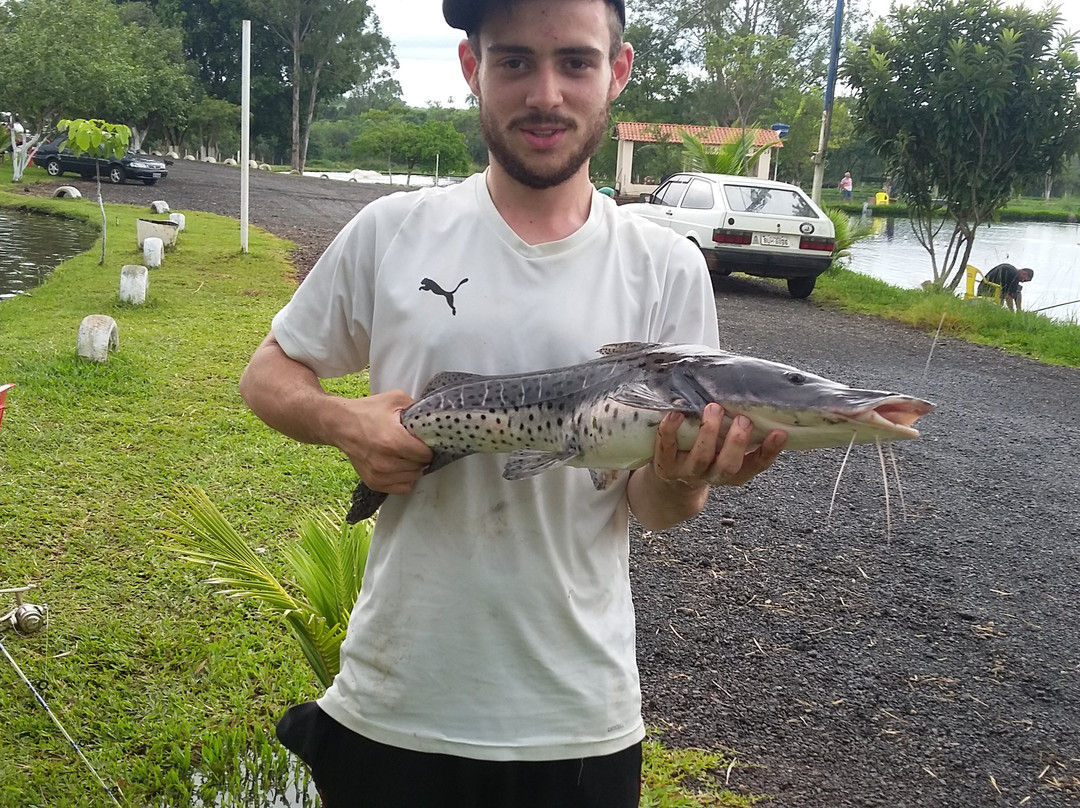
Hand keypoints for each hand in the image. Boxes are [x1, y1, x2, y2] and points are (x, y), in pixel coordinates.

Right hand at [335, 391, 432, 495]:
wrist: (340, 424)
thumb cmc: (368, 411)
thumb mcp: (396, 399)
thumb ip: (417, 409)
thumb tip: (433, 420)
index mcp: (393, 441)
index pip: (426, 454)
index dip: (428, 446)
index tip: (423, 440)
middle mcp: (385, 462)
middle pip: (420, 466)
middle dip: (420, 456)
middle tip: (412, 445)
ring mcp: (378, 474)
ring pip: (412, 477)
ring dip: (412, 467)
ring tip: (403, 453)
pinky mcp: (373, 482)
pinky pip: (402, 488)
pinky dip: (404, 478)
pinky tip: (398, 464)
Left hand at [651, 403, 785, 489]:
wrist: (673, 481)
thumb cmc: (708, 453)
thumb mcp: (726, 448)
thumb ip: (741, 430)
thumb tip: (760, 397)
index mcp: (735, 472)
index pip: (757, 464)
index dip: (770, 451)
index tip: (780, 432)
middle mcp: (713, 475)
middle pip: (729, 465)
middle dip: (736, 442)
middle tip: (742, 419)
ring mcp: (688, 472)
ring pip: (701, 457)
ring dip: (708, 432)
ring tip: (713, 408)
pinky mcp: (665, 466)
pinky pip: (667, 448)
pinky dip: (671, 430)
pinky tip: (676, 413)